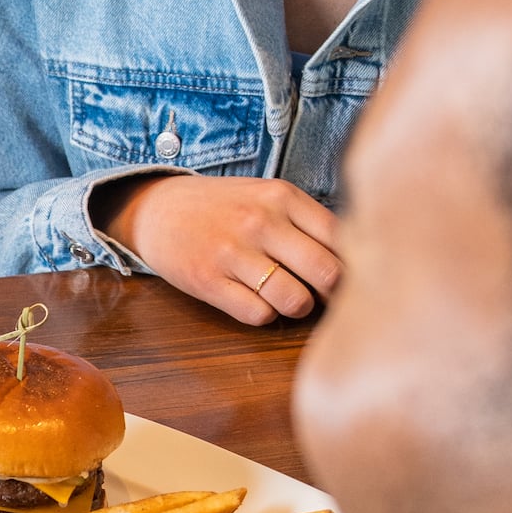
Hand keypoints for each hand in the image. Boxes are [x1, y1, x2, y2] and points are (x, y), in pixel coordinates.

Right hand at [93, 175, 339, 324]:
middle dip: (332, 294)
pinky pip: (258, 314)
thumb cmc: (223, 208)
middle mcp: (260, 222)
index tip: (346, 275)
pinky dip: (264, 315)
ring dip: (297, 307)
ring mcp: (232, 253)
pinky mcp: (208, 281)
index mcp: (282, 197)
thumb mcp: (267, 197)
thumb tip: (354, 262)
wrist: (157, 210)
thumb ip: (308, 221)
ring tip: (288, 298)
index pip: (342, 239)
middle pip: (326, 274)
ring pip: (294, 300)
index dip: (352, 265)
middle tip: (323, 296)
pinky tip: (256, 300)